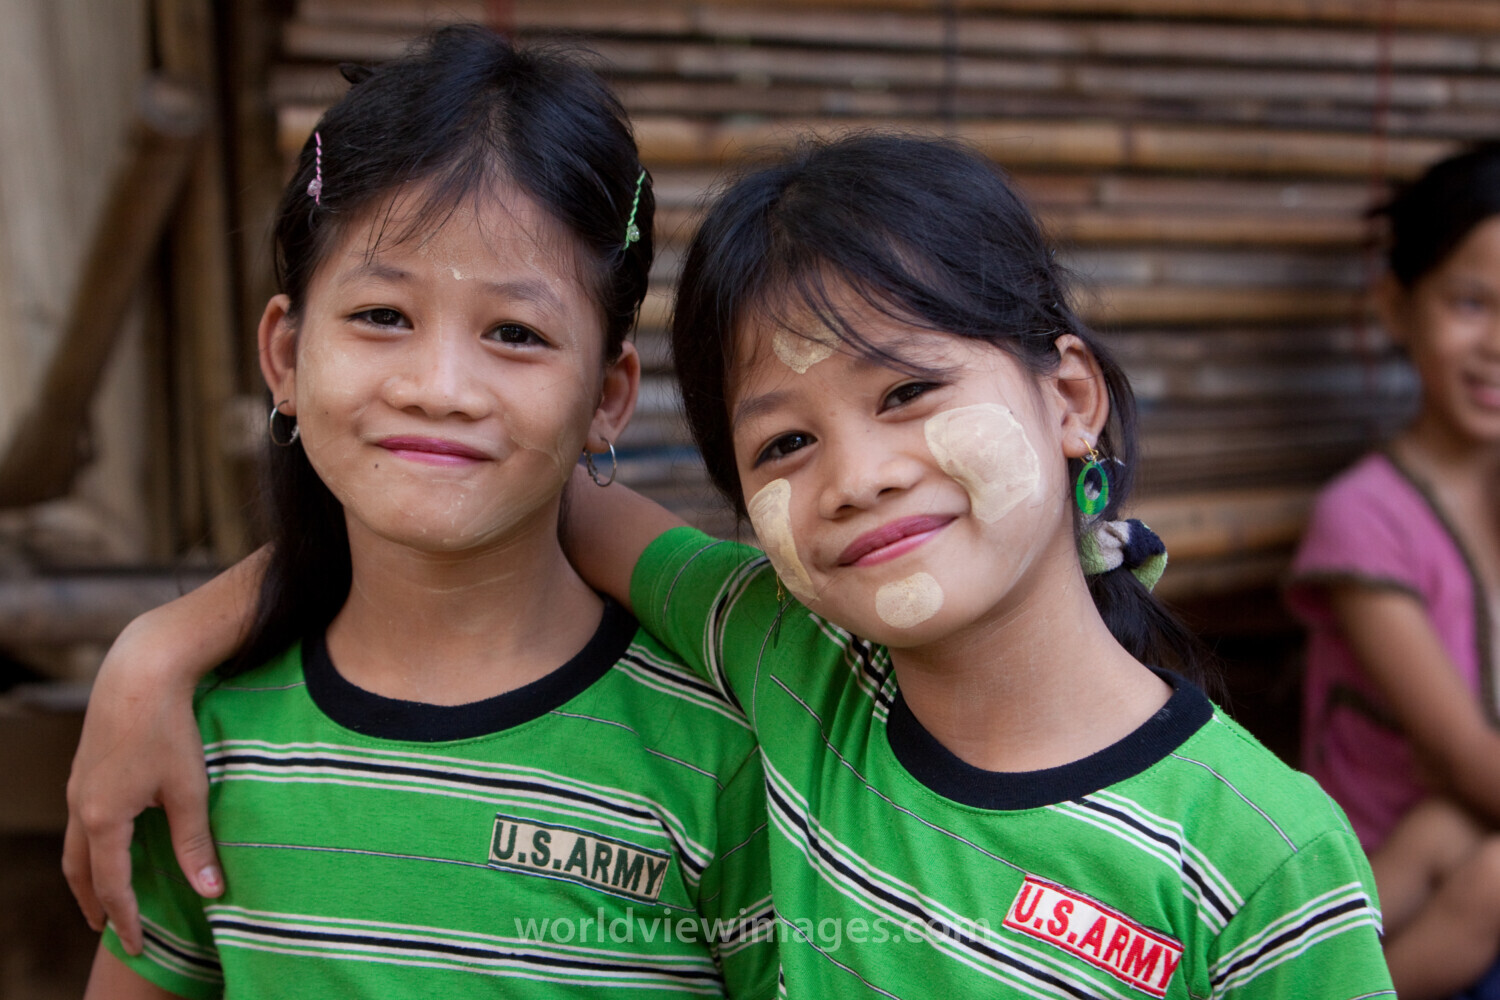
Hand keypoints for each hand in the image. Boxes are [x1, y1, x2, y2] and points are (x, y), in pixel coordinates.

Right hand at [62, 616, 221, 953]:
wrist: (141, 670)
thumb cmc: (169, 730)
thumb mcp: (189, 790)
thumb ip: (195, 843)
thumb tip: (211, 891)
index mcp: (103, 818)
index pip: (111, 884)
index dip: (124, 918)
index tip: (134, 944)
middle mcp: (81, 805)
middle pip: (79, 870)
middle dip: (94, 903)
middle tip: (108, 929)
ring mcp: (77, 785)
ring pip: (75, 844)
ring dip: (87, 874)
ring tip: (103, 893)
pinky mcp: (85, 766)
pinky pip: (81, 818)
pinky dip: (90, 843)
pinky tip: (110, 840)